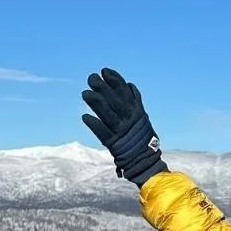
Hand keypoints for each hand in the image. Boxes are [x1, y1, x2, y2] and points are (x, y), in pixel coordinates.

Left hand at [81, 68, 166, 184]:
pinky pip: (103, 133)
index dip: (115, 80)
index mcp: (136, 111)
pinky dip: (95, 125)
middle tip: (91, 78)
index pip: (125, 91)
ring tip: (85, 94)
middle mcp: (129, 119)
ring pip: (108, 114)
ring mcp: (121, 131)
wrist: (144, 160)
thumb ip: (135, 100)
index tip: (104, 70)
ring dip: (96, 103)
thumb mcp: (142, 116)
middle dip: (103, 88)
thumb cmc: (141, 136)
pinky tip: (85, 117)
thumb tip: (129, 84)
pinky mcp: (113, 144)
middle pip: (115, 101)